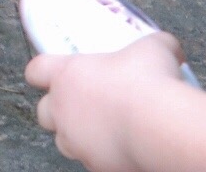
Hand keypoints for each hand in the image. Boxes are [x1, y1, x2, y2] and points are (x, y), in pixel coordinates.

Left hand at [26, 34, 189, 171]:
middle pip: (44, 111)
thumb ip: (156, 44)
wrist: (160, 129)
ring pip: (64, 141)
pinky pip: (92, 161)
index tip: (54, 73)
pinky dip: (103, 155)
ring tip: (106, 131)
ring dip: (78, 136)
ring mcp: (76, 141)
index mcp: (67, 75)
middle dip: (59, 110)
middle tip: (85, 106)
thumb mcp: (155, 49)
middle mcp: (62, 109)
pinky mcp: (95, 165)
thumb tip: (169, 47)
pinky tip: (123, 148)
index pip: (36, 70)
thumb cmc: (149, 83)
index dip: (43, 72)